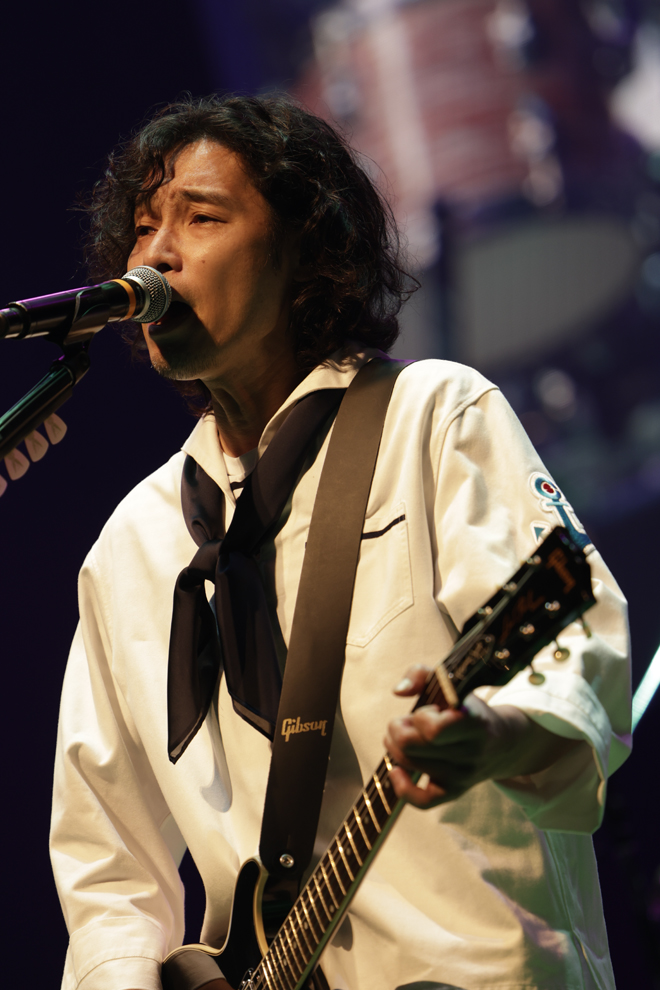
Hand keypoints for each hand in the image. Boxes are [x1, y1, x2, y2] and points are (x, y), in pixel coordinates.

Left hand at [384, 664, 579, 808]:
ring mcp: (462, 776)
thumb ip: (421, 674)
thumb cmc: (468, 708)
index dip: (420, 717)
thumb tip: (398, 691)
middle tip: (404, 722)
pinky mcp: (454, 792)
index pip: (434, 730)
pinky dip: (402, 786)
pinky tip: (398, 770)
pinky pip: (422, 801)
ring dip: (394, 746)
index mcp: (473, 723)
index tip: (426, 710)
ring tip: (403, 736)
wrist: (502, 742)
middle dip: (397, 729)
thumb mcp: (452, 683)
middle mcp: (470, 753)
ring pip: (409, 764)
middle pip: (411, 747)